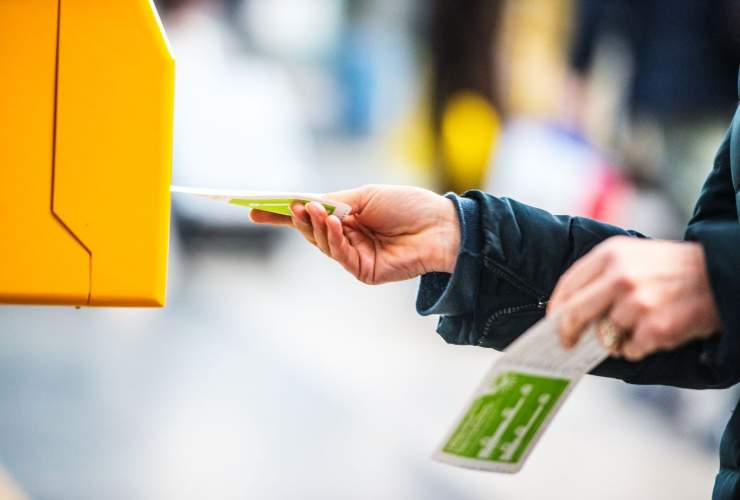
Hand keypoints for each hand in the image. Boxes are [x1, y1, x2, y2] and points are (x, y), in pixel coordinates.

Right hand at [249, 185, 459, 283]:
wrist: (439, 225)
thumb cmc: (407, 205)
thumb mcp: (364, 196)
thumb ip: (333, 201)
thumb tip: (302, 202)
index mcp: (346, 217)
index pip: (308, 215)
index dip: (281, 213)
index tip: (252, 207)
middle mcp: (347, 238)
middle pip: (310, 231)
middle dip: (295, 218)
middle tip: (288, 206)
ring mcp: (354, 256)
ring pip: (322, 244)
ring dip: (316, 225)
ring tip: (314, 209)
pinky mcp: (364, 271)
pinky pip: (340, 255)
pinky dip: (333, 239)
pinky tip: (335, 224)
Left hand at [548, 236, 721, 360]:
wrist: (722, 274)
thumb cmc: (671, 269)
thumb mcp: (632, 257)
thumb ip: (600, 278)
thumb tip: (567, 313)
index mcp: (610, 254)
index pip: (568, 285)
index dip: (556, 308)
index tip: (552, 322)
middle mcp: (620, 276)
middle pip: (574, 314)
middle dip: (567, 333)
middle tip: (567, 343)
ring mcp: (638, 303)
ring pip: (604, 335)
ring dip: (615, 339)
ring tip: (638, 325)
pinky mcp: (655, 327)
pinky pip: (629, 350)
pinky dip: (636, 348)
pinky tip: (653, 334)